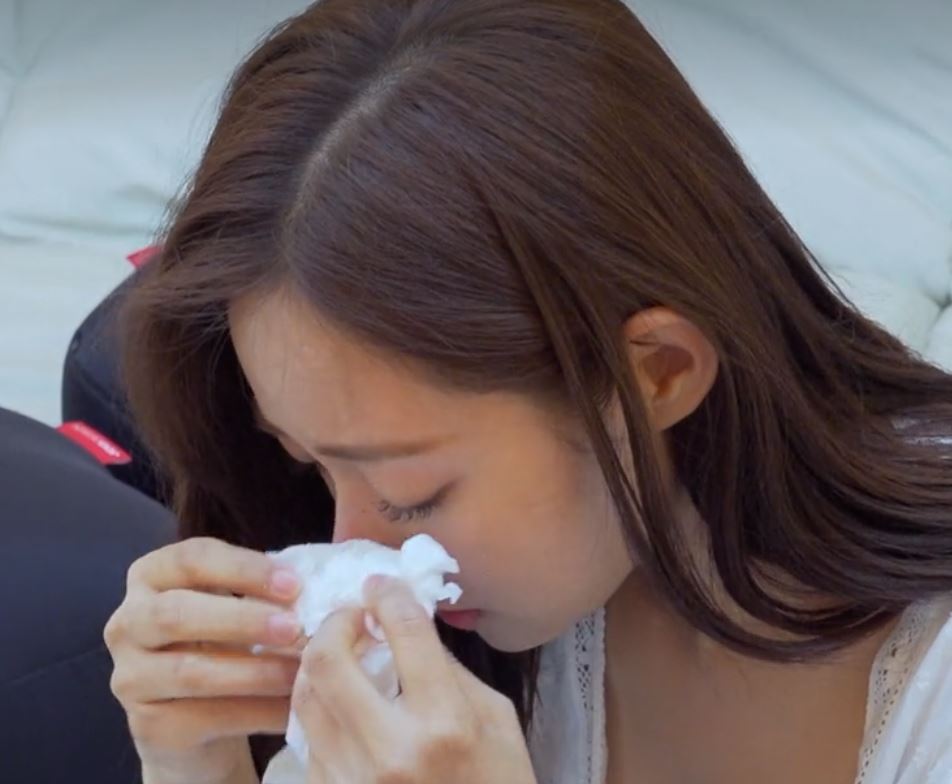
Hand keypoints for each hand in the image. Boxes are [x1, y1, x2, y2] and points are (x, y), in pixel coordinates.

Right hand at [104, 537, 305, 783]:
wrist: (196, 718)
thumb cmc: (222, 642)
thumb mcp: (234, 603)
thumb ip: (262, 589)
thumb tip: (321, 585)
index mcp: (151, 575)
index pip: (192, 558)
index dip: (244, 568)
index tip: (294, 584)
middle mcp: (127, 622)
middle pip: (177, 613)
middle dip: (243, 618)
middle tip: (295, 627)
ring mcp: (130, 677)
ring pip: (191, 671)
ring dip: (255, 671)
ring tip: (301, 672)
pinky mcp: (147, 725)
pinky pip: (205, 717)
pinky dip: (255, 712)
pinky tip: (290, 709)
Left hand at [293, 575, 537, 783]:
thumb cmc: (499, 781)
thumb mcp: (496, 718)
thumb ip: (448, 668)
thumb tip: (406, 627)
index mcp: (444, 722)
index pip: (405, 633)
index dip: (388, 595)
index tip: (381, 585)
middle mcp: (391, 751)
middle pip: (329, 661)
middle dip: (335, 622)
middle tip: (352, 615)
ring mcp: (354, 781)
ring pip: (305, 698)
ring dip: (320, 663)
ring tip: (342, 653)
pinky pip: (307, 739)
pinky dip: (320, 708)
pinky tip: (341, 702)